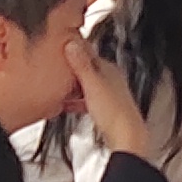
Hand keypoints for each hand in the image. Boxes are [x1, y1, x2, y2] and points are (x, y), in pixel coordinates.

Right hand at [65, 29, 150, 149]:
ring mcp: (109, 95)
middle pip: (87, 69)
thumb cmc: (114, 114)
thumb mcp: (92, 85)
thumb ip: (82, 65)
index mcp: (109, 71)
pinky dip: (76, 101)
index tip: (60, 45)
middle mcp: (111, 81)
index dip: (73, 49)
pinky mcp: (106, 110)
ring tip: (57, 86)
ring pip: (86, 85)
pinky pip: (87, 101)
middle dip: (71, 68)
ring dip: (72, 85)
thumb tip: (72, 43)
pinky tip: (67, 105)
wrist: (127, 138)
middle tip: (55, 66)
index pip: (88, 53)